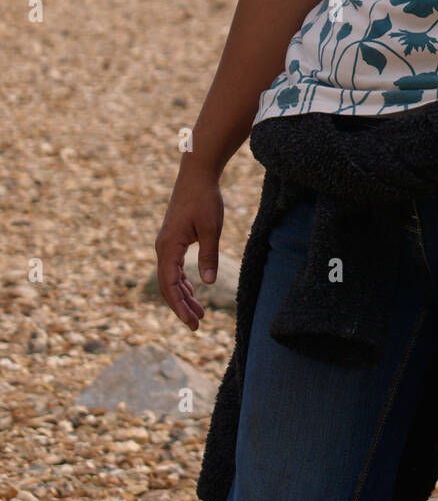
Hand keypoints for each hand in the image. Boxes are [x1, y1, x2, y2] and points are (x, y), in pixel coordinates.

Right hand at [154, 161, 223, 330]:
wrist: (197, 175)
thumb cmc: (205, 199)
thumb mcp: (212, 229)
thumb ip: (209, 256)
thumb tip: (208, 284)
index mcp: (168, 247)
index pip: (169, 286)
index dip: (180, 307)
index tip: (192, 323)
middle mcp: (163, 248)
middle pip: (168, 286)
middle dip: (181, 307)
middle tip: (197, 326)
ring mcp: (167, 244)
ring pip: (171, 278)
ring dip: (183, 296)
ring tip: (199, 314)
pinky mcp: (173, 240)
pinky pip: (174, 268)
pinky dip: (183, 282)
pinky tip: (194, 292)